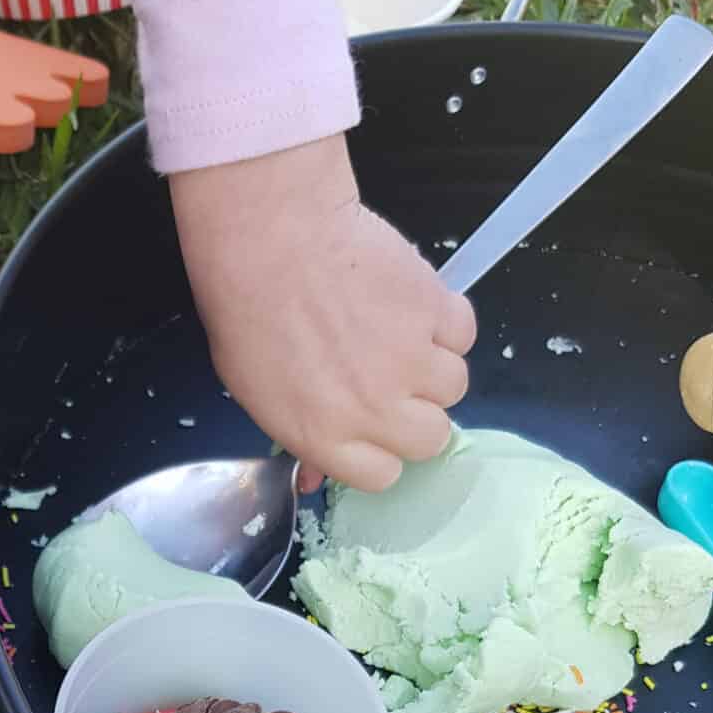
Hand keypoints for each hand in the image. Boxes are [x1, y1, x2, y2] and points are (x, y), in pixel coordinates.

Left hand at [169, 135, 475, 491]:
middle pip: (432, 439)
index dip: (380, 448)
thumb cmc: (250, 311)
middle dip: (416, 413)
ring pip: (454, 385)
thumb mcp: (256, 393)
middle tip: (392, 379)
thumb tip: (317, 473)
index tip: (372, 425)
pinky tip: (410, 303)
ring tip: (396, 333)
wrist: (271, 235)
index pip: (384, 476)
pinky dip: (444, 320)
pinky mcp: (434, 309)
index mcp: (326, 437)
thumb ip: (299, 436)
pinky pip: (462, 332)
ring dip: (432, 364)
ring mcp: (410, 359)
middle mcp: (375, 408)